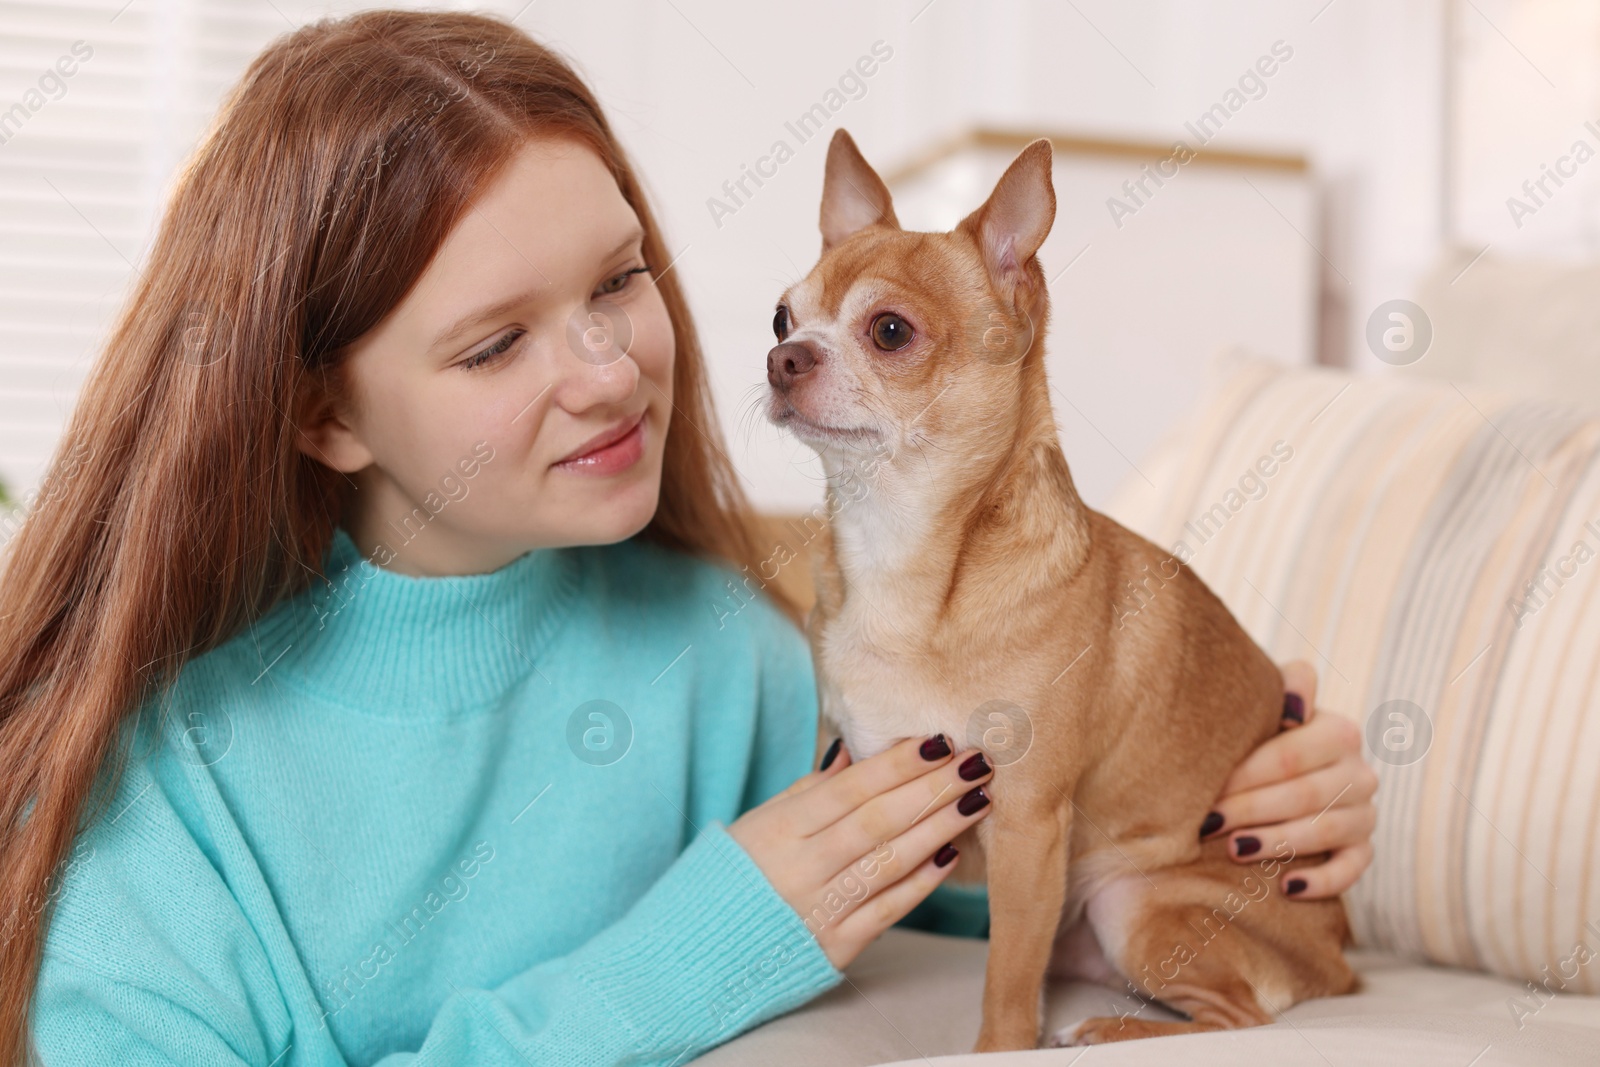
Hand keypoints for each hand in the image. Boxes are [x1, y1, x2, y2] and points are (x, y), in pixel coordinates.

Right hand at [728, 733, 993, 969]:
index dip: (897, 764)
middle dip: (932, 788)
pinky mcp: (836, 947)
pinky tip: (950, 855)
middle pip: (878, 820)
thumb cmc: (734, 878)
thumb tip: (854, 751)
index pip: (849, 788)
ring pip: (890, 861)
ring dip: (939, 828)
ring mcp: (820, 908)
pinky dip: (921, 882)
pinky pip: (887, 910)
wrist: (698, 955)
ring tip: (977, 800)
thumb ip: (810, 791)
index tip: (938, 740)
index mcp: (780, 828)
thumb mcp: (759, 824)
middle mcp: (802, 866)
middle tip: (976, 762)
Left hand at [1201, 661, 1376, 898]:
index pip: (1290, 757)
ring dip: (1278, 843)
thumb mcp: (1274, 702)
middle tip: (1208, 823)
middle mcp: (1360, 773)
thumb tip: (1293, 709)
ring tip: (1234, 849)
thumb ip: (1289, 685)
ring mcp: (1365, 813)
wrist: (1285, 770)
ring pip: (1325, 831)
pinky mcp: (1363, 848)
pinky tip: (1287, 887)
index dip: (1246, 776)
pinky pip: (1352, 869)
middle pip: (1303, 795)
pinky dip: (1322, 880)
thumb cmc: (1268, 734)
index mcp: (1340, 732)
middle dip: (1250, 810)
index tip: (1206, 790)